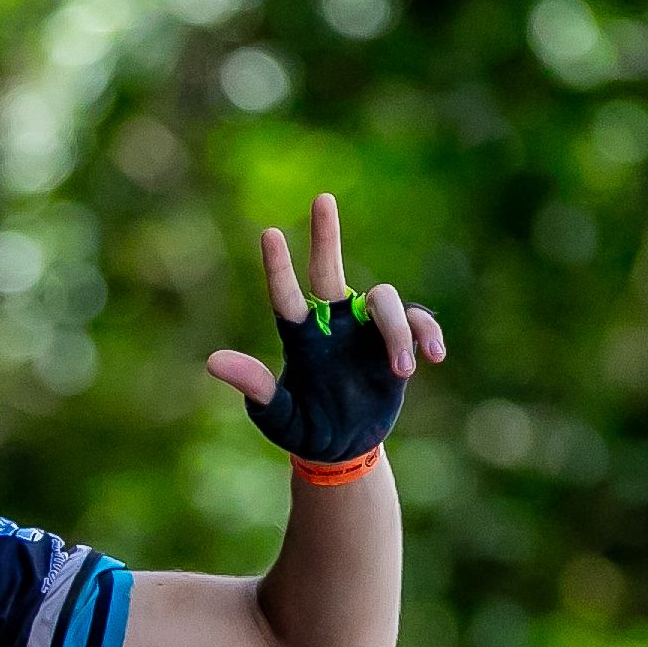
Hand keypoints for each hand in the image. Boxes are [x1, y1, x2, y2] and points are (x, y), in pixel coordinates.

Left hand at [204, 194, 440, 452]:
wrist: (343, 448)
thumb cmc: (304, 428)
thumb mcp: (277, 415)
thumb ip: (254, 388)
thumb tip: (213, 361)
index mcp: (299, 336)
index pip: (286, 296)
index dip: (278, 267)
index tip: (268, 233)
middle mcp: (332, 322)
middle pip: (328, 269)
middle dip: (325, 235)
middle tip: (321, 199)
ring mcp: (366, 329)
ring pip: (385, 302)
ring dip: (397, 332)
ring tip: (401, 371)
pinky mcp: (397, 342)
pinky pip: (418, 322)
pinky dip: (427, 334)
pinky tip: (434, 357)